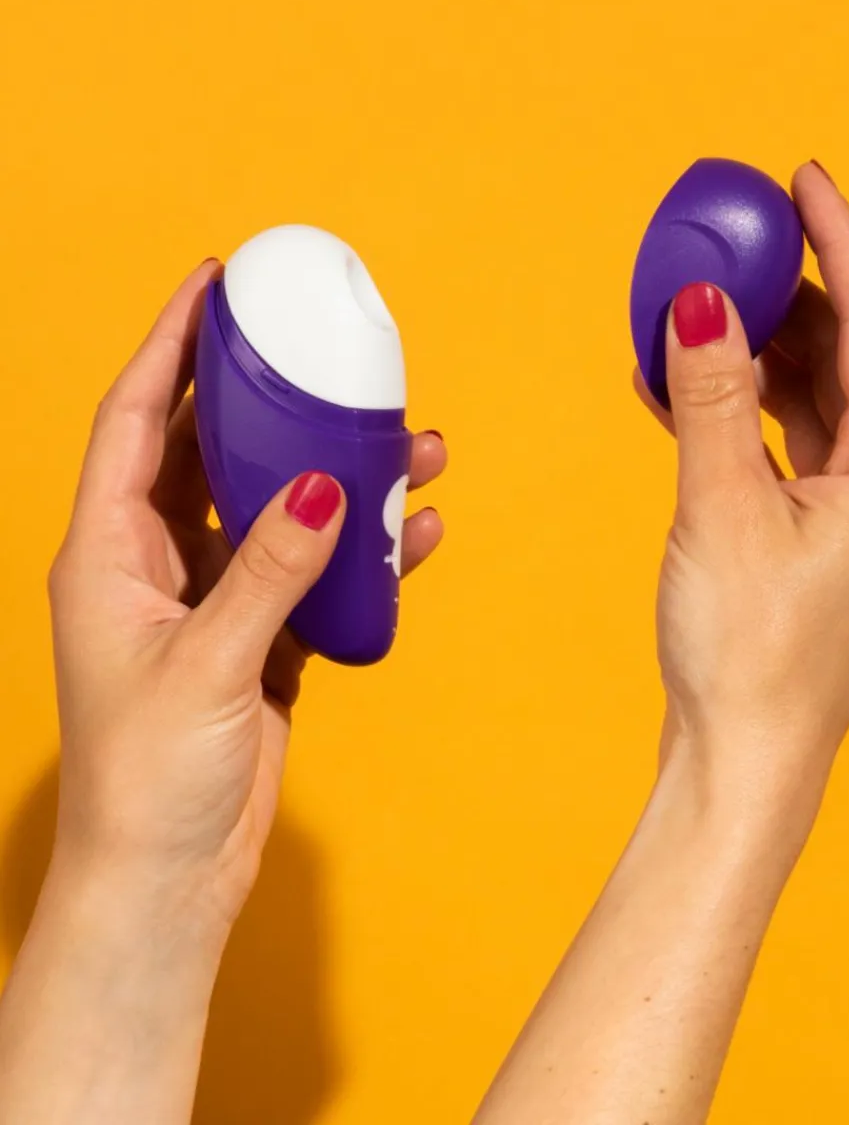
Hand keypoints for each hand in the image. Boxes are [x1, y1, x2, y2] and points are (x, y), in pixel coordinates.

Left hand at [47, 261, 446, 934]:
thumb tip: (322, 485)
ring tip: (411, 442)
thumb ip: (267, 572)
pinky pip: (314, 569)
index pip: (132, 421)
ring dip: (338, 473)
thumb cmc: (149, 782)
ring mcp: (210, 599)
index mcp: (109, 555)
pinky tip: (419, 532)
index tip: (210, 284)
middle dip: (267, 397)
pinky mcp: (259, 638)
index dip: (167, 345)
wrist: (168, 883)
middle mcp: (156, 564)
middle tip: (321, 345)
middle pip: (210, 449)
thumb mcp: (208, 666)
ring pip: (274, 507)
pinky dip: (364, 548)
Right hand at [635, 162, 848, 805]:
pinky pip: (775, 438)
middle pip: (845, 351)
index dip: (840, 241)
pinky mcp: (807, 531)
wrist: (743, 762)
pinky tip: (674, 383)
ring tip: (686, 309)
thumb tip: (698, 302)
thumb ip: (711, 399)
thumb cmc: (749, 657)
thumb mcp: (722, 510)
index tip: (803, 179)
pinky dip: (730, 405)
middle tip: (728, 239)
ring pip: (807, 393)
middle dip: (785, 291)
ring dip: (750, 349)